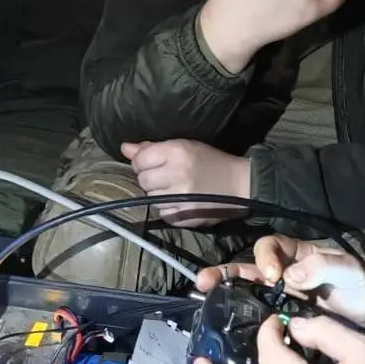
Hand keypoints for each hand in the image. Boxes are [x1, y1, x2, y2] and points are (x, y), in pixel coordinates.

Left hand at [122, 140, 249, 227]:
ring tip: (175, 189)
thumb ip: (152, 148)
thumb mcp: (185, 147)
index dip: (142, 162)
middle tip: (166, 177)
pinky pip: (162, 213)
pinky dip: (168, 208)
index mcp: (177, 152)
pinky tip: (181, 202)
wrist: (240, 185)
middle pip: (143, 180)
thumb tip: (124, 148)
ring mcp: (180, 198)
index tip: (153, 164)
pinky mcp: (184, 216)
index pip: (140, 160)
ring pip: (151, 197)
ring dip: (158, 194)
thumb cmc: (212, 162)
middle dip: (150, 178)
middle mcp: (176, 174)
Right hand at [194, 234, 364, 327]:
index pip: (271, 246)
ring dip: (222, 291)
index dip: (266, 258)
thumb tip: (292, 274)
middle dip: (225, 272)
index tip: (273, 276)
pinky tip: (222, 323)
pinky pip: (254, 316)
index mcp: (299, 255)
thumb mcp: (351, 272)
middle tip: (205, 281)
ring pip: (245, 291)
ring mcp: (279, 298)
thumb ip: (326, 267)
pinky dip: (237, 317)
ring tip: (202, 295)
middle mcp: (284, 273)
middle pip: (247, 268)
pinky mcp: (280, 322)